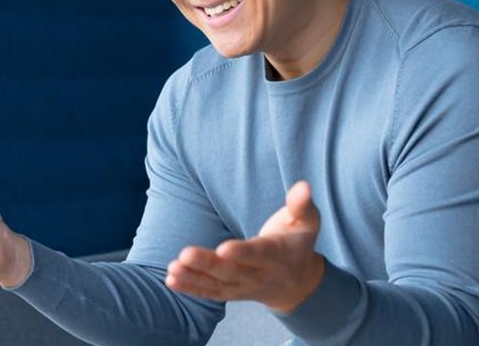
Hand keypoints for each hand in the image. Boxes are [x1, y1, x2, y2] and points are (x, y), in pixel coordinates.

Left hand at [164, 181, 326, 311]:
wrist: (298, 283)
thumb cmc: (299, 243)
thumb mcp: (308, 223)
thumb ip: (302, 205)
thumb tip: (303, 186)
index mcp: (278, 256)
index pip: (259, 254)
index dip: (242, 253)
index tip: (224, 248)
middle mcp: (260, 276)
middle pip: (232, 271)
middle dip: (208, 264)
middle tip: (185, 254)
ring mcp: (245, 288)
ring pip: (218, 285)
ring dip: (194, 278)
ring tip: (172, 268)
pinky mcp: (232, 293)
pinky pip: (210, 293)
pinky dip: (191, 288)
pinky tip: (171, 280)